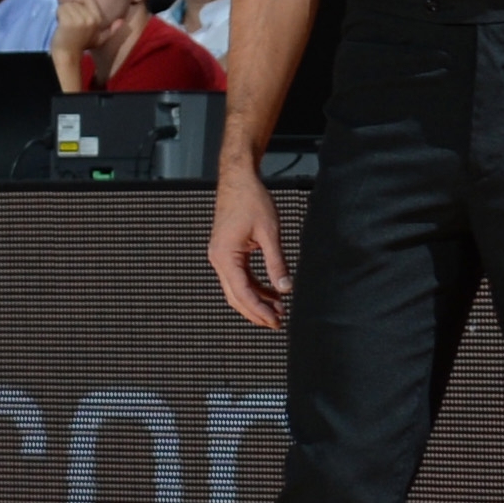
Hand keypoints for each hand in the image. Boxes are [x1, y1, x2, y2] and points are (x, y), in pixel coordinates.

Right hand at [210, 166, 291, 329]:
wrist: (239, 180)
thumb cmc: (251, 200)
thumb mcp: (269, 233)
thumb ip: (277, 263)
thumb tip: (285, 288)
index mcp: (225, 256)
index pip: (242, 293)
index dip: (260, 310)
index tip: (276, 321)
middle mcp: (218, 259)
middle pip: (236, 296)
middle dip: (257, 312)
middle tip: (278, 322)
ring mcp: (221, 256)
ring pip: (237, 288)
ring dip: (257, 300)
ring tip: (278, 309)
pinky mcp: (227, 252)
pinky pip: (239, 277)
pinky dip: (255, 287)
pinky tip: (271, 292)